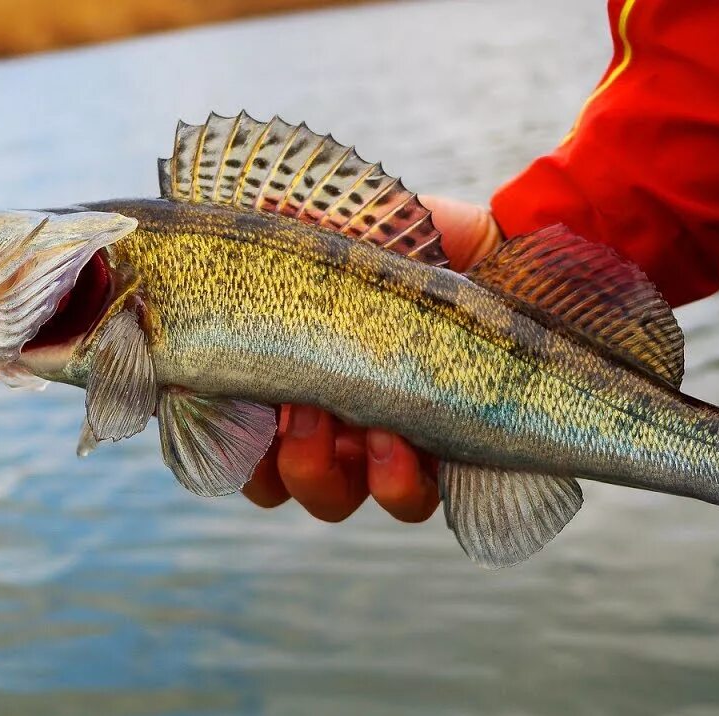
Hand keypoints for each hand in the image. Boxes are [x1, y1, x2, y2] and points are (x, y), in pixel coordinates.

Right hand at [241, 195, 502, 521]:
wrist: (500, 249)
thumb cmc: (411, 241)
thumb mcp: (349, 224)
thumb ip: (294, 223)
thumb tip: (255, 210)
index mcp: (291, 374)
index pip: (232, 428)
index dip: (218, 430)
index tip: (223, 399)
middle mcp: (328, 423)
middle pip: (273, 480)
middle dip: (273, 454)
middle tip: (296, 406)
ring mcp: (380, 450)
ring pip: (328, 499)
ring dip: (320, 472)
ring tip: (351, 423)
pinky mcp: (440, 462)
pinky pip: (405, 503)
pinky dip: (393, 483)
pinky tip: (399, 439)